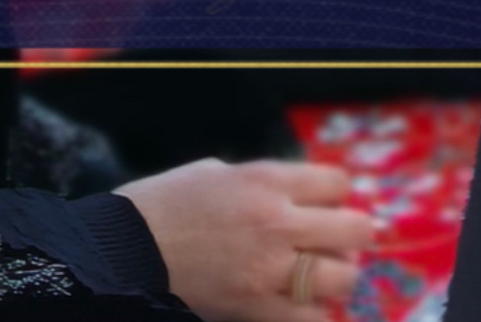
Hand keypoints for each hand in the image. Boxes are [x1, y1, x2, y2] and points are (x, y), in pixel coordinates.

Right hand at [115, 159, 376, 321]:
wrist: (125, 250)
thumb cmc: (165, 203)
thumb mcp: (216, 173)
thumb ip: (262, 183)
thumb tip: (296, 195)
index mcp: (265, 179)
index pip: (338, 183)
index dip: (337, 195)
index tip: (328, 206)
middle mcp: (277, 220)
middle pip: (354, 228)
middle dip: (354, 236)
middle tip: (342, 243)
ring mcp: (269, 269)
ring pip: (342, 277)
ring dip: (338, 278)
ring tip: (321, 279)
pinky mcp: (256, 308)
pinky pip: (311, 320)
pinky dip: (315, 315)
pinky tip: (303, 308)